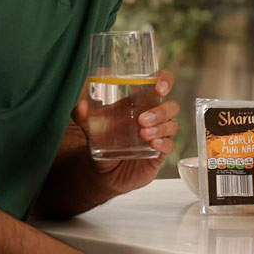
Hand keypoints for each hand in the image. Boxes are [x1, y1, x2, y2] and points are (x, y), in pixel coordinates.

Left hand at [73, 71, 178, 195]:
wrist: (101, 172)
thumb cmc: (100, 143)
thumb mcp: (87, 127)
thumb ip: (81, 115)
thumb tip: (82, 105)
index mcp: (139, 103)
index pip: (161, 84)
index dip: (165, 81)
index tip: (160, 88)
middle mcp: (153, 116)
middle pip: (171, 106)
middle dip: (160, 111)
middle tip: (142, 120)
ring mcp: (158, 134)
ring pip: (172, 125)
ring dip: (161, 127)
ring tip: (144, 134)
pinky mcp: (159, 152)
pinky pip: (170, 145)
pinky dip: (164, 143)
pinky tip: (153, 144)